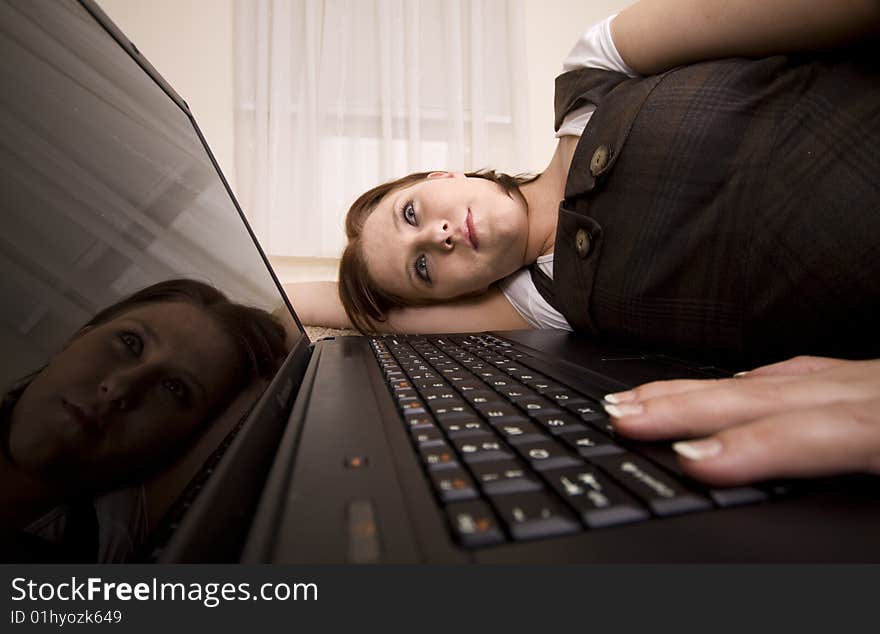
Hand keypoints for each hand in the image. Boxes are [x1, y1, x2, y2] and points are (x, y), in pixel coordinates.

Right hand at [602, 356, 879, 485]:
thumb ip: (868, 489)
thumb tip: (805, 516)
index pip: (809, 436)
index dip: (747, 447)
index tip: (688, 459)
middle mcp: (874, 394)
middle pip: (767, 395)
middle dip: (690, 406)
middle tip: (626, 414)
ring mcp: (869, 382)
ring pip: (773, 378)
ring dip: (702, 391)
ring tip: (646, 399)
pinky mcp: (871, 381)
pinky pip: (803, 371)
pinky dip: (755, 378)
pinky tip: (732, 383)